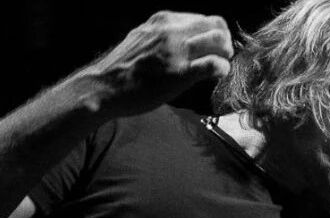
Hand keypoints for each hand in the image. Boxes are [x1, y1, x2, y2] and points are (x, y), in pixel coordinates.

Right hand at [79, 11, 233, 115]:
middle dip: (224, 40)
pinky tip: (216, 76)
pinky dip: (222, 69)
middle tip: (222, 55)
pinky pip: (214, 64)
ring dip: (225, 53)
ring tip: (220, 65)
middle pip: (216, 25)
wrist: (104, 87)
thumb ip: (164, 35)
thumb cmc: (123, 68)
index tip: (212, 47)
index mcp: (163, 20)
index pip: (202, 18)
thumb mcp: (142, 38)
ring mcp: (176, 50)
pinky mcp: (180, 72)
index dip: (213, 33)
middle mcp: (171, 30)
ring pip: (218, 41)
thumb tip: (184, 39)